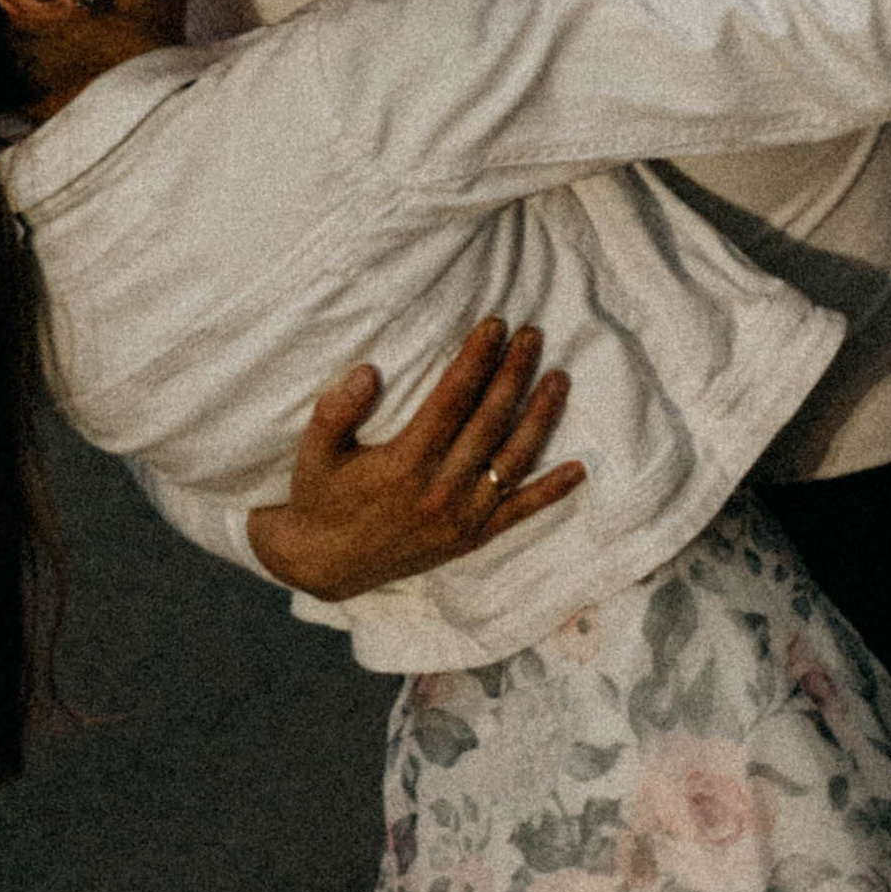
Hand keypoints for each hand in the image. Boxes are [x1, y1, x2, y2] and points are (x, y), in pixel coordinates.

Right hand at [247, 319, 584, 602]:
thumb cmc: (319, 497)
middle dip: (513, 374)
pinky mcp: (470, 539)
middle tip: (533, 336)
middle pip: (489, 421)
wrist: (324, 565)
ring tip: (559, 378)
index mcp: (404, 464)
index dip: (477, 359)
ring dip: (540, 417)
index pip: (452, 400)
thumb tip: (367, 371)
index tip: (495, 326)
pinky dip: (549, 492)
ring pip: (512, 461)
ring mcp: (460, 518)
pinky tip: (577, 468)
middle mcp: (439, 491)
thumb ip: (335, 412)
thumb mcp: (313, 452)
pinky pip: (518, 513)